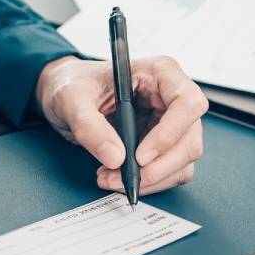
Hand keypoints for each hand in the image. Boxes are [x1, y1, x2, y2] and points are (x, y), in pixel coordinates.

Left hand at [35, 55, 208, 195]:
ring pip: (182, 160)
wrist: (65, 96)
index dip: (169, 133)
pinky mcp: (162, 143)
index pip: (187, 103)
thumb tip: (115, 157)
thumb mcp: (71, 99)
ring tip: (111, 178)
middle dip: (158, 167)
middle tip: (123, 178)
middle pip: (189, 139)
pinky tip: (117, 177)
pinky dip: (148, 182)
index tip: (140, 156)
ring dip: (151, 178)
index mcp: (159, 73)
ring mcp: (170, 122)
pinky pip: (170, 170)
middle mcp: (171, 97)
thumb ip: (89, 126)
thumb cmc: (72, 84)